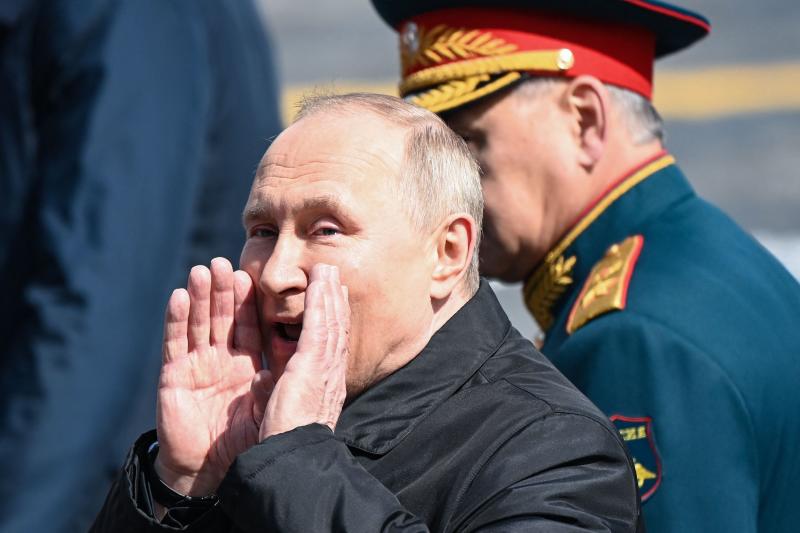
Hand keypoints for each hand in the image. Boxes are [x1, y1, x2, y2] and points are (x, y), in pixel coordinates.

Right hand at [154, 258, 273, 495]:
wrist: (228, 472)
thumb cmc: (258, 436)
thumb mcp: (278, 396)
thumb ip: (286, 367)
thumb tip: (297, 340)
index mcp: (251, 363)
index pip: (253, 323)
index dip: (252, 299)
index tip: (255, 271)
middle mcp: (225, 360)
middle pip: (225, 317)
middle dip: (225, 290)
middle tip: (226, 262)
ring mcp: (199, 367)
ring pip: (200, 322)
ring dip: (201, 295)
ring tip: (204, 269)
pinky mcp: (176, 378)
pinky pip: (176, 343)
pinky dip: (176, 319)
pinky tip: (179, 297)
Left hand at [260, 264, 349, 439]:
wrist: (293, 455)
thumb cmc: (285, 440)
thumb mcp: (280, 409)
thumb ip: (272, 388)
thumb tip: (260, 376)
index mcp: (322, 385)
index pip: (328, 346)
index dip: (330, 322)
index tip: (329, 301)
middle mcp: (330, 373)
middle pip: (335, 329)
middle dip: (335, 302)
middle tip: (333, 277)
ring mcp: (325, 366)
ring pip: (331, 322)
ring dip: (330, 294)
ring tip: (328, 271)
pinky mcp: (313, 363)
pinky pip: (319, 325)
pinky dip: (321, 302)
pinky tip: (321, 283)